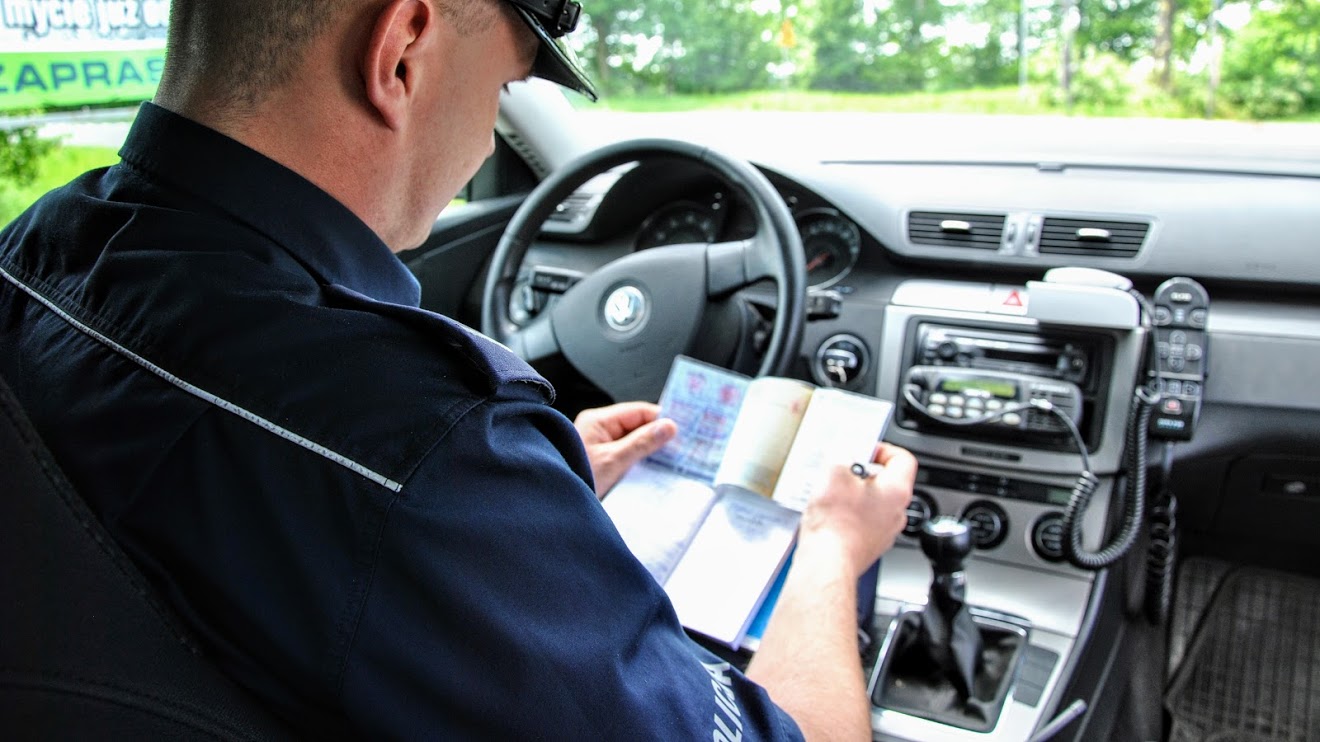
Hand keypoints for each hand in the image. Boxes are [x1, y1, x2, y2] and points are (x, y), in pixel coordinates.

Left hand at [574, 402, 677, 497]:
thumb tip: (668, 426)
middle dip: (658, 435)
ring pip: (635, 441)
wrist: (559, 508)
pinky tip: (656, 469)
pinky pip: (628, 455)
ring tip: (674, 459)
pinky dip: (642, 460)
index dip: (661, 418)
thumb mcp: (613, 461)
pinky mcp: (604, 461)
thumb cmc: (576, 479)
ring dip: (651, 450)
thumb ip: (641, 443)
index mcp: (598, 421)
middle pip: (638, 425)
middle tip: (683, 445)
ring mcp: (601, 446)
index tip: (683, 428)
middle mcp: (599, 430)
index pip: (638, 411)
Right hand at [797, 442, 916, 577]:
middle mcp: (896, 513)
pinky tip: (829, 514)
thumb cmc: (835, 525)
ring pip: (872, 503)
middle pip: (885, 482)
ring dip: (853, 495)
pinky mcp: (868, 545)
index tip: (864, 449)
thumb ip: (842, 453)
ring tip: (831, 493)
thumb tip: (844, 449)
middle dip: (861, 473)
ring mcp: (883, 532)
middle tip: (841, 470)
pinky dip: (847, 515)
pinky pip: (862, 522)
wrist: (826, 564)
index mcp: (896, 491)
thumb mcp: (833, 472)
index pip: (903, 459)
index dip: (882, 449)